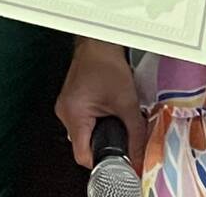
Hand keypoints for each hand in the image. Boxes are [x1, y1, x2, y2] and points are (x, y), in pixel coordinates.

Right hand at [55, 38, 143, 169]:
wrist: (98, 43)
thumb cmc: (108, 65)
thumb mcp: (127, 103)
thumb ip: (136, 134)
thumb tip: (140, 157)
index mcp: (74, 114)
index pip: (82, 155)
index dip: (102, 161)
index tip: (118, 162)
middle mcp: (65, 113)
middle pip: (82, 146)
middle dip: (104, 146)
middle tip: (122, 141)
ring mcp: (65, 107)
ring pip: (82, 135)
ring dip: (99, 134)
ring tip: (115, 125)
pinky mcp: (70, 103)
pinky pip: (81, 123)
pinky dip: (95, 124)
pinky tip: (107, 116)